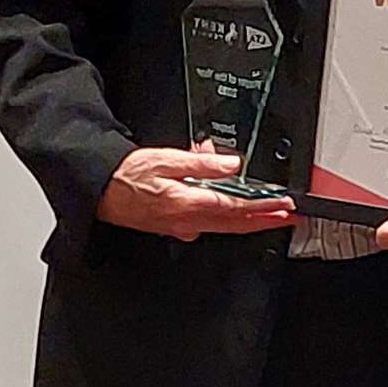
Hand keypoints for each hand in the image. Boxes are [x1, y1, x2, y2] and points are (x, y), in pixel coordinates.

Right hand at [95, 144, 295, 241]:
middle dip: (264, 221)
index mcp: (189, 202)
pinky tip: (231, 213)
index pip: (236, 207)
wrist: (99, 189)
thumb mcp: (167, 159)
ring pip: (224, 227)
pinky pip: (207, 226)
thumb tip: (231, 164)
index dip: (263, 207)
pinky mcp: (173, 227)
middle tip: (288, 218)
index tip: (283, 206)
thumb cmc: (128, 175)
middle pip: (235, 223)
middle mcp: (188, 220)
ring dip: (248, 222)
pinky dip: (225, 219)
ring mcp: (180, 226)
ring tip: (269, 217)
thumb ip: (202, 162)